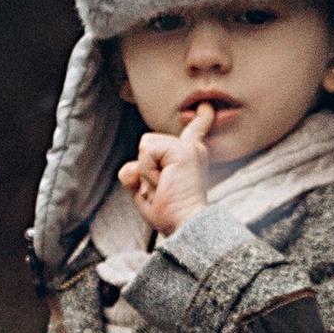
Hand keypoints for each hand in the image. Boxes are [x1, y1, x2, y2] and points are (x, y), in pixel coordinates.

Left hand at [122, 100, 217, 237]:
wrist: (184, 225)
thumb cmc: (169, 215)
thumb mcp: (146, 193)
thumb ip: (135, 176)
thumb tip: (128, 168)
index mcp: (187, 158)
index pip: (193, 133)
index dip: (199, 120)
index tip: (205, 108)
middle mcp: (192, 150)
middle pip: (148, 145)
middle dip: (145, 170)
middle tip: (163, 190)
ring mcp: (189, 148)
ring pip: (145, 146)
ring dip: (146, 172)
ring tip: (164, 187)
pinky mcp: (184, 150)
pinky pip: (147, 152)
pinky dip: (148, 171)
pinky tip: (164, 183)